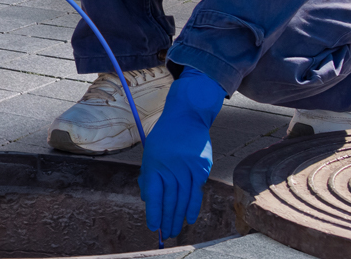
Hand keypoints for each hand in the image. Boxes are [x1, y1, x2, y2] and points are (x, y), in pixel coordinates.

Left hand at [140, 67, 226, 239]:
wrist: (187, 116)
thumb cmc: (165, 137)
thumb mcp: (150, 154)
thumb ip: (149, 177)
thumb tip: (148, 200)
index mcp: (154, 164)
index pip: (154, 195)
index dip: (154, 212)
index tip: (153, 226)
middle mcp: (171, 167)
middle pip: (169, 200)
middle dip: (167, 220)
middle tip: (166, 235)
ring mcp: (188, 167)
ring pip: (183, 198)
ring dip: (179, 217)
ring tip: (176, 230)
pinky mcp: (201, 167)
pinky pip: (196, 191)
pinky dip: (193, 206)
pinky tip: (190, 217)